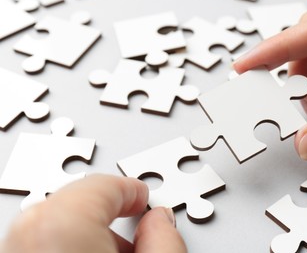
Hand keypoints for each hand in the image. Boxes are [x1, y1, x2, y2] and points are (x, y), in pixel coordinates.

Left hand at [0, 175, 186, 252]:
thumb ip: (166, 241)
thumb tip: (161, 222)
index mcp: (62, 232)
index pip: (101, 186)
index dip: (130, 190)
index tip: (141, 197)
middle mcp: (27, 240)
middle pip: (71, 204)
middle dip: (106, 213)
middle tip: (133, 229)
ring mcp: (13, 251)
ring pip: (50, 226)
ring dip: (85, 234)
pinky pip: (36, 244)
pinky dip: (62, 246)